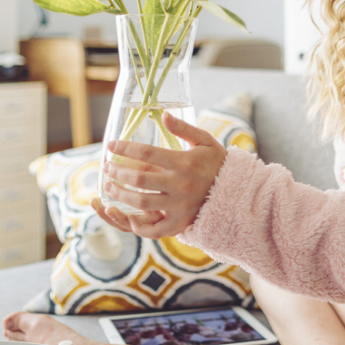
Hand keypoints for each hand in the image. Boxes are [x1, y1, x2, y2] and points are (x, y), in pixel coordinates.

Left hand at [90, 112, 227, 238]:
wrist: (237, 191)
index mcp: (183, 163)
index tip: (110, 146)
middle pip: (139, 179)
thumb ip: (183, 128)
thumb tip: (163, 115)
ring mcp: (179, 206)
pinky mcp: (181, 223)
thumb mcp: (205, 141)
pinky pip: (156, 229)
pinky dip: (140, 226)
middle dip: (118, 172)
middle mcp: (180, 185)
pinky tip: (128, 216)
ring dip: (121, 194)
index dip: (124, 149)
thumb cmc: (217, 163)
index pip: (146, 154)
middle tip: (106, 167)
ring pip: (142, 202)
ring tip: (110, 186)